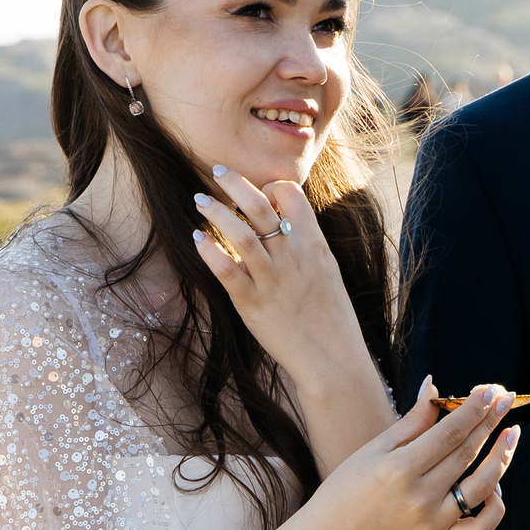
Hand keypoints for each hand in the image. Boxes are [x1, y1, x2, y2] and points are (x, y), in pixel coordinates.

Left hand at [191, 170, 363, 382]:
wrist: (332, 357)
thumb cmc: (330, 314)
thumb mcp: (326, 270)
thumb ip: (305, 244)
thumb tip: (282, 222)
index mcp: (313, 244)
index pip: (291, 195)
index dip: (272, 187)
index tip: (260, 192)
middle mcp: (292, 256)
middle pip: (259, 206)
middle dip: (235, 183)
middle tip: (218, 172)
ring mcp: (271, 279)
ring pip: (238, 234)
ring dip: (215, 212)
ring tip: (199, 200)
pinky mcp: (252, 303)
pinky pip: (225, 270)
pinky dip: (208, 250)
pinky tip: (197, 239)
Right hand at [304, 379, 519, 529]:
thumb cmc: (346, 488)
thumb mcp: (373, 449)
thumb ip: (411, 422)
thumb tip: (435, 387)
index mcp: (399, 470)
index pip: (450, 432)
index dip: (475, 409)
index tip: (492, 390)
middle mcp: (420, 498)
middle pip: (467, 453)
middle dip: (491, 422)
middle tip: (506, 399)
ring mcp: (432, 524)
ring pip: (481, 487)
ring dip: (501, 457)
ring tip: (512, 434)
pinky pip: (480, 528)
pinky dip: (495, 508)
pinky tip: (495, 486)